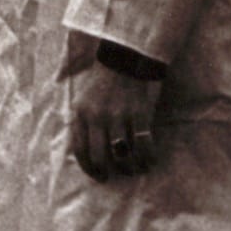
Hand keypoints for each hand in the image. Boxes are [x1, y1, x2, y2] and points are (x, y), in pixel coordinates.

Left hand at [60, 31, 159, 181]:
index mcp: (81, 112)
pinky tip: (150, 161)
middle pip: (100, 156)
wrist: (128, 54)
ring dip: (130, 167)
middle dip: (108, 171)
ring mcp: (119, 115)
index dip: (89, 168)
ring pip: (123, 155)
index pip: (80, 150)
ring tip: (135, 169)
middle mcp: (97, 116)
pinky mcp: (139, 113)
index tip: (98, 175)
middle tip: (116, 175)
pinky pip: (143, 144)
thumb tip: (85, 149)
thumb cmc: (106, 77)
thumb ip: (83, 121)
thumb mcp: (85, 96)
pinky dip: (147, 157)